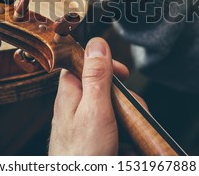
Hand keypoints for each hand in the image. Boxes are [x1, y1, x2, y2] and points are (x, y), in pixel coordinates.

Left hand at [48, 37, 129, 154]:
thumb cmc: (82, 156)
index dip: (104, 63)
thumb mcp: (94, 109)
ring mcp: (87, 124)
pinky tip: (124, 147)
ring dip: (128, 121)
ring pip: (115, 109)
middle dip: (124, 100)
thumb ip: (96, 76)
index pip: (84, 63)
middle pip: (106, 88)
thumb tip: (96, 43)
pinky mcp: (97, 138)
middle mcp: (76, 106)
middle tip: (127, 115)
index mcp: (70, 93)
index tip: (122, 72)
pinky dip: (125, 135)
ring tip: (126, 140)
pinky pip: (116, 128)